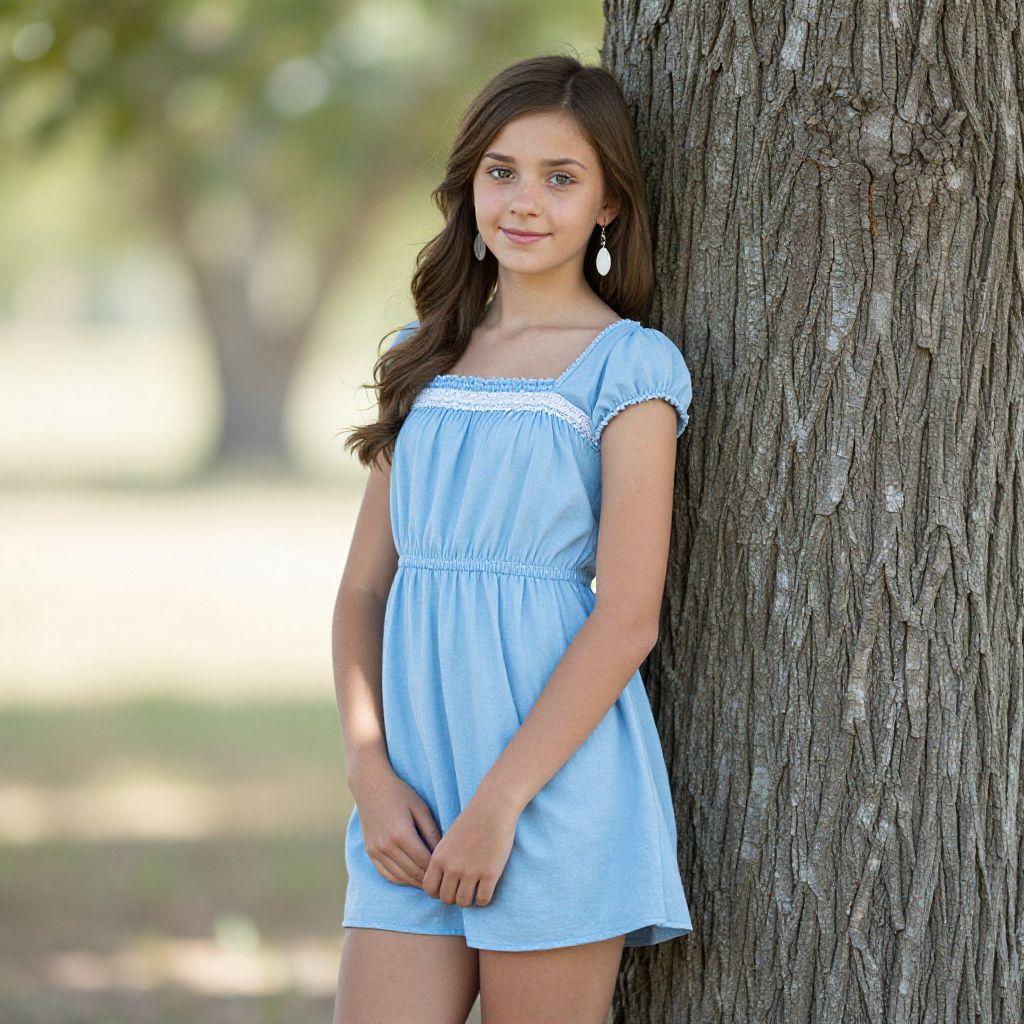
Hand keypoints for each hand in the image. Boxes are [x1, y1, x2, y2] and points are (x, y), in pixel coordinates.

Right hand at [350, 767, 442, 889]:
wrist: (370, 786)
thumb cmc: (399, 793)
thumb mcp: (420, 808)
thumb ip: (431, 831)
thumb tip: (443, 853)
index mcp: (401, 834)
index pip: (424, 861)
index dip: (437, 869)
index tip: (449, 871)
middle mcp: (386, 846)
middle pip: (412, 872)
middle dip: (429, 879)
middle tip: (443, 881)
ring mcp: (376, 851)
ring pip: (399, 877)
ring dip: (415, 882)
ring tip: (430, 882)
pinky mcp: (370, 852)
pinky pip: (386, 874)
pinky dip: (400, 880)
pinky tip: (411, 878)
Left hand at [422, 792, 518, 907]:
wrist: (494, 807)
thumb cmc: (472, 821)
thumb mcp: (449, 839)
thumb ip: (443, 860)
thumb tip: (442, 882)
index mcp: (439, 857)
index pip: (430, 889)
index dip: (438, 892)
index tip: (448, 888)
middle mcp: (451, 867)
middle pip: (446, 899)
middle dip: (454, 897)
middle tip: (464, 890)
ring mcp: (470, 872)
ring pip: (464, 902)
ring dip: (469, 900)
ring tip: (475, 890)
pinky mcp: (490, 874)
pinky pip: (483, 900)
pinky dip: (484, 900)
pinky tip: (487, 889)